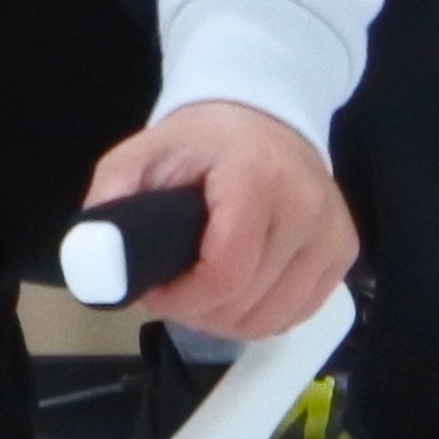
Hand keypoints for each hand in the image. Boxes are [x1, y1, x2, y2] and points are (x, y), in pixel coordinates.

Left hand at [80, 101, 354, 342]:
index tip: (154, 291)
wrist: (261, 119)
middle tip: (171, 290)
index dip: (181, 299)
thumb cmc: (197, 144)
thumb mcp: (138, 157)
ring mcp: (332, 232)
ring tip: (200, 291)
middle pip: (247, 304)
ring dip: (227, 319)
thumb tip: (94, 263)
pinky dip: (261, 315)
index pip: (225, 273)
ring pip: (274, 319)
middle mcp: (305, 206)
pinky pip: (298, 313)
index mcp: (254, 178)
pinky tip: (236, 290)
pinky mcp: (344, 252)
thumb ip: (111, 205)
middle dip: (196, 310)